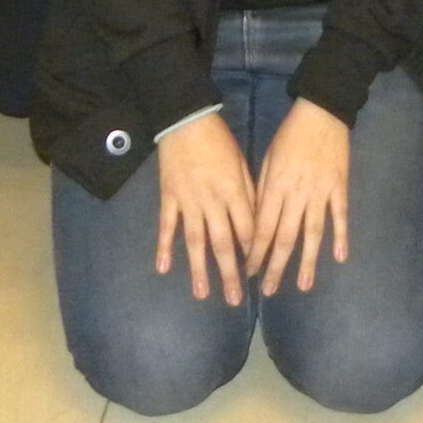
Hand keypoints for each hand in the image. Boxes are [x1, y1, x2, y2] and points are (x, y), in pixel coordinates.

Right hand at [154, 112, 254, 304]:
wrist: (186, 121)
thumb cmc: (219, 140)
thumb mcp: (242, 162)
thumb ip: (249, 192)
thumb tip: (257, 221)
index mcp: (234, 191)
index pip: (247, 229)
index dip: (254, 252)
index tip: (258, 273)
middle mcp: (212, 201)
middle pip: (223, 243)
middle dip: (230, 273)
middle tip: (236, 301)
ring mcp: (188, 201)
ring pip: (195, 241)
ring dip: (199, 269)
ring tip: (202, 295)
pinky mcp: (169, 198)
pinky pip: (167, 226)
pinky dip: (164, 247)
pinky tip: (163, 269)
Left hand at [250, 98, 349, 295]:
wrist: (322, 112)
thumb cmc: (290, 135)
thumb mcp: (269, 158)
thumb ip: (264, 189)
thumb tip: (258, 221)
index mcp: (276, 186)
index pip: (263, 227)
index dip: (255, 252)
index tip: (248, 272)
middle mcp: (297, 194)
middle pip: (286, 236)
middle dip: (276, 266)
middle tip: (269, 291)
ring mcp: (321, 192)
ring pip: (313, 233)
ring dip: (307, 261)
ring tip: (303, 285)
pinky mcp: (340, 187)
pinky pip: (340, 216)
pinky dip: (341, 237)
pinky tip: (339, 258)